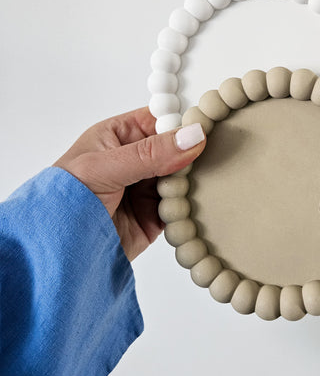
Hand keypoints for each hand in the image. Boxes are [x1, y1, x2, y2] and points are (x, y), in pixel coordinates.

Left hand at [53, 107, 205, 260]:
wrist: (55, 254)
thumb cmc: (63, 201)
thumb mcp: (105, 168)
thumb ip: (150, 153)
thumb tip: (192, 136)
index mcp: (119, 137)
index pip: (160, 121)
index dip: (182, 124)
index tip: (205, 129)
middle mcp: (135, 161)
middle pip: (177, 150)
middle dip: (191, 156)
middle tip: (209, 159)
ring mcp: (145, 189)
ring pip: (182, 179)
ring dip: (190, 183)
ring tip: (196, 185)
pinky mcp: (154, 218)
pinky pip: (180, 207)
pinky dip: (187, 207)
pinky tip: (189, 206)